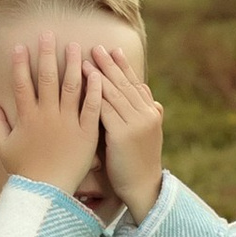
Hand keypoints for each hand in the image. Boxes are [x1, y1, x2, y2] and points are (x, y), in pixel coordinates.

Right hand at [0, 36, 101, 199]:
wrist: (47, 193)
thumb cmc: (24, 172)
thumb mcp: (4, 147)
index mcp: (27, 117)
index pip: (22, 84)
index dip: (20, 64)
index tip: (21, 46)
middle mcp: (47, 115)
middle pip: (47, 78)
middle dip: (47, 54)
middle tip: (48, 34)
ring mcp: (68, 123)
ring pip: (71, 87)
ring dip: (73, 64)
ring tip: (77, 45)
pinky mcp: (87, 133)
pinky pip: (92, 106)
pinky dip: (95, 89)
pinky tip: (97, 73)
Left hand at [94, 44, 164, 221]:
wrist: (142, 189)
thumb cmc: (139, 164)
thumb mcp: (148, 136)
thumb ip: (147, 116)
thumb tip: (154, 101)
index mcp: (152, 113)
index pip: (135, 84)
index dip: (124, 66)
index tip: (114, 50)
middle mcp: (147, 114)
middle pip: (124, 83)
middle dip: (109, 64)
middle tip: (96, 47)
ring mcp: (136, 124)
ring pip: (114, 93)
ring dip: (98, 74)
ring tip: (84, 60)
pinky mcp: (122, 134)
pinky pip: (104, 108)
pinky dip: (93, 94)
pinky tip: (82, 84)